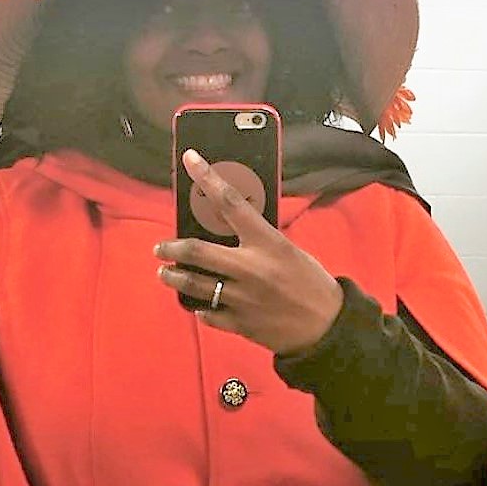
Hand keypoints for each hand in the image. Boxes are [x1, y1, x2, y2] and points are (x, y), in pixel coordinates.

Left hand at [154, 149, 343, 355]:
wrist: (326, 326)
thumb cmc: (311, 283)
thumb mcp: (288, 251)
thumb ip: (258, 240)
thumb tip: (228, 229)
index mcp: (267, 243)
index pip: (231, 202)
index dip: (208, 178)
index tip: (190, 159)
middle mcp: (250, 268)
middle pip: (197, 251)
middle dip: (171, 248)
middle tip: (160, 248)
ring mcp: (242, 298)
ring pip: (194, 285)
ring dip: (173, 278)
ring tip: (165, 273)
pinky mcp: (240, 323)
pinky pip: (208, 314)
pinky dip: (199, 307)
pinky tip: (197, 304)